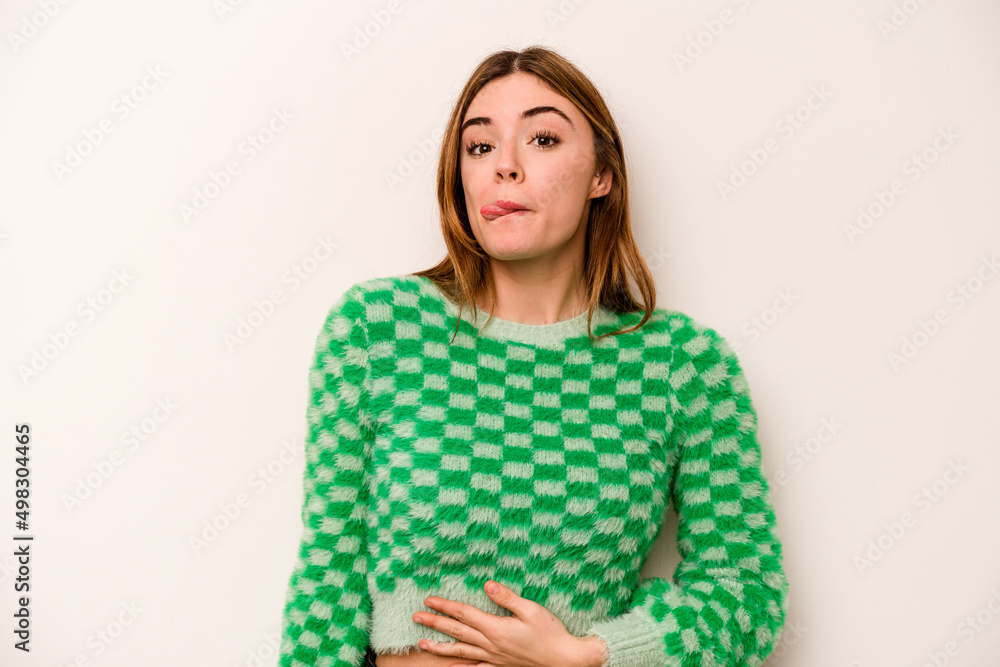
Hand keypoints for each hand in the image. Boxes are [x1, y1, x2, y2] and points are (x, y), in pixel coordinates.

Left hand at [411, 580, 605, 666]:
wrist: (565, 660)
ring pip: (461, 651)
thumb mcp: (531, 609)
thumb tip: (487, 584)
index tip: (428, 599)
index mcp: (495, 628)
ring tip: (423, 645)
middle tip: (416, 617)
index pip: (464, 614)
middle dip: (435, 623)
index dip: (445, 606)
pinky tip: (451, 666)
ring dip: (440, 647)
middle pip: (457, 632)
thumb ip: (507, 597)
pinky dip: (461, 666)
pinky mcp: (501, 665)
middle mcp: (490, 644)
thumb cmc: (550, 633)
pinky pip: (475, 666)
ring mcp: (494, 657)